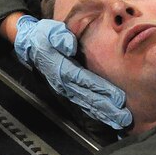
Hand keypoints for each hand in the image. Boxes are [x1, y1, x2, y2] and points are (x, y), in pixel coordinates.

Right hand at [13, 15, 132, 129]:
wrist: (30, 45)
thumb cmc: (43, 37)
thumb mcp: (49, 32)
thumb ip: (60, 37)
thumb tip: (70, 46)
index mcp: (62, 68)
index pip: (85, 81)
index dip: (102, 90)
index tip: (118, 98)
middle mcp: (65, 83)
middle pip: (89, 98)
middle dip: (108, 109)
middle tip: (125, 118)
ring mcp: (66, 89)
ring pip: (87, 105)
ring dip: (104, 114)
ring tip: (120, 122)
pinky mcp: (68, 91)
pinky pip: (83, 104)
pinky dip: (96, 112)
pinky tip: (107, 118)